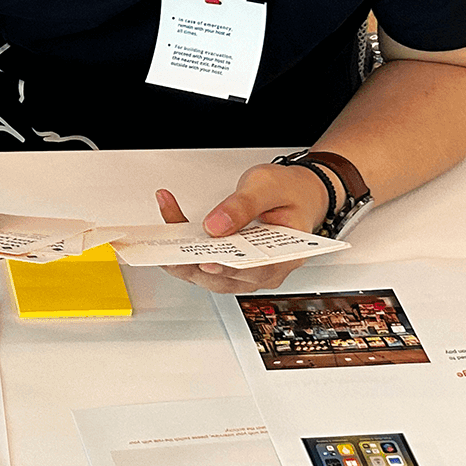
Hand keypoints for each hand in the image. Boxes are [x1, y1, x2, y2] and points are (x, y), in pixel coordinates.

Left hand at [153, 160, 330, 292]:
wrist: (299, 192)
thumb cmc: (290, 192)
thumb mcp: (268, 187)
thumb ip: (243, 205)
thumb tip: (216, 225)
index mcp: (286, 255)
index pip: (256, 270)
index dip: (229, 270)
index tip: (206, 262)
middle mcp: (265, 270)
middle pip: (225, 278)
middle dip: (193, 263)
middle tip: (170, 248)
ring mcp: (247, 271)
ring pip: (208, 276)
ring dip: (182, 258)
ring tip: (166, 236)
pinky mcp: (230, 266)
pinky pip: (204, 266)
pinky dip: (184, 251)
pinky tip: (172, 231)